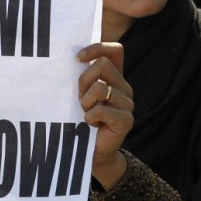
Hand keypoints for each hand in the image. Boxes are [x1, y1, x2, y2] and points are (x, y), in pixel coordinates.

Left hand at [77, 42, 133, 188]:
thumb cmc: (83, 119)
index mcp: (116, 77)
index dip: (98, 48)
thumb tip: (72, 56)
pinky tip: (90, 123)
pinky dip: (89, 116)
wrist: (92, 151)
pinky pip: (101, 109)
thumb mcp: (82, 93)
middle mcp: (125, 87)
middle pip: (102, 65)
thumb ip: (83, 75)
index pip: (115, 50)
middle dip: (84, 80)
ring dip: (85, 101)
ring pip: (100, 87)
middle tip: (80, 98)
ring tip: (85, 112)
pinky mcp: (126, 120)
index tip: (78, 58)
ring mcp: (128, 104)